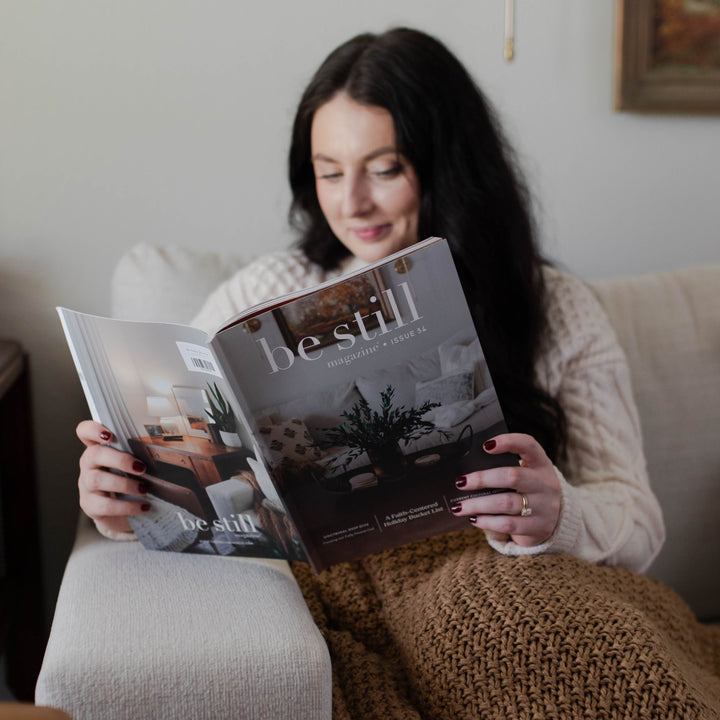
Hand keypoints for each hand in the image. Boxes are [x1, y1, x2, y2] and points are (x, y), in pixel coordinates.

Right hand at [77, 420, 150, 534]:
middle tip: (141, 467)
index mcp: (99, 448)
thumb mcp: (132, 464)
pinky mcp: (89, 505)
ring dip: (125, 484)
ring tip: (144, 489)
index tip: (109, 434)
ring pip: (97, 480)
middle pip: (94, 454)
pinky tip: (143, 506)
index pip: (85, 431)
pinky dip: (127, 506)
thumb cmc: (129, 480)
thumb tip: (164, 450)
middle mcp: (88, 464)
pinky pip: (105, 505)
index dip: (93, 430)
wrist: (121, 513)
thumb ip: (138, 454)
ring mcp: (86, 485)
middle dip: (120, 460)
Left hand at [451, 433, 560, 546]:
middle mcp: (545, 484)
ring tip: (459, 507)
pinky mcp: (538, 527)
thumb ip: (506, 468)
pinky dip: (487, 522)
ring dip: (478, 504)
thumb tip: (468, 470)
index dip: (508, 442)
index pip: (528, 445)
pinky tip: (474, 519)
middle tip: (461, 482)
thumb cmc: (531, 491)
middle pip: (513, 476)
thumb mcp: (528, 474)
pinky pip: (507, 524)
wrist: (559, 522)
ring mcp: (544, 507)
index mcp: (541, 464)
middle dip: (482, 479)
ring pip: (506, 503)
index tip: (486, 445)